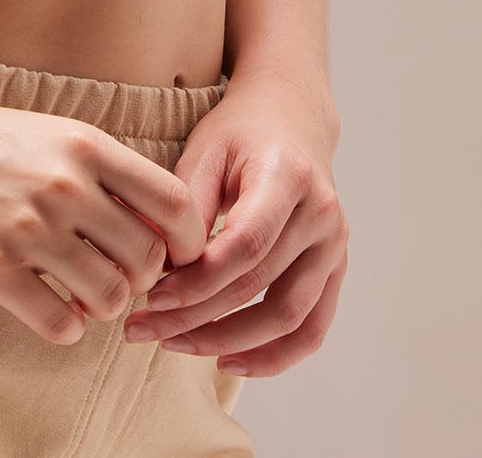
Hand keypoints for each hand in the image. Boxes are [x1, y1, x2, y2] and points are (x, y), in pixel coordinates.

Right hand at [0, 78, 211, 344]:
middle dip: (139, 279)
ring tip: (79, 293)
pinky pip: (59, 324)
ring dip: (102, 306)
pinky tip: (49, 309)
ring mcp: (27, 229)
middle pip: (147, 259)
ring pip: (109, 298)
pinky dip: (65, 327)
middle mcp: (65, 185)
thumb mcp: (46, 133)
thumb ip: (100, 171)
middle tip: (115, 277)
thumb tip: (154, 227)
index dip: (188, 240)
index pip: (174, 202)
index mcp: (84, 144)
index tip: (176, 256)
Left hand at [122, 78, 347, 378]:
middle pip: (261, 284)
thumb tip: (157, 269)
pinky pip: (311, 329)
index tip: (152, 298)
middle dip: (198, 316)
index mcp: (288, 175)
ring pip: (289, 317)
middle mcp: (321, 213)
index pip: (246, 244)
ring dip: (229, 341)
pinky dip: (273, 356)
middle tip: (146, 329)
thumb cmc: (239, 134)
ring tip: (174, 344)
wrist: (290, 118)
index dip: (198, 281)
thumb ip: (185, 206)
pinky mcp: (335, 269)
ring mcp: (334, 245)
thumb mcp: (204, 150)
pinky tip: (227, 363)